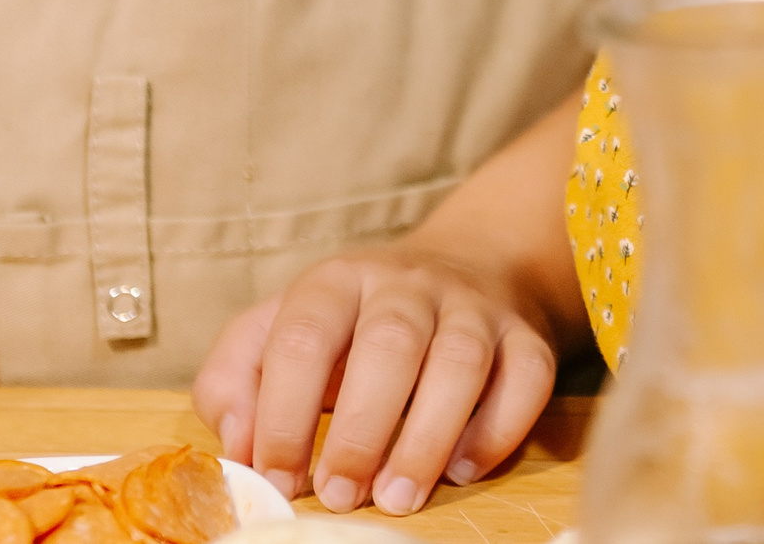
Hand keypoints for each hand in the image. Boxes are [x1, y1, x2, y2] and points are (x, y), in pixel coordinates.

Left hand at [191, 101, 584, 516]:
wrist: (467, 266)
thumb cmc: (353, 324)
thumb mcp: (277, 330)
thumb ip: (237, 382)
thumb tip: (239, 448)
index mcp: (338, 282)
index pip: (305, 338)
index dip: (284, 416)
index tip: (277, 478)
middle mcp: (409, 284)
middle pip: (391, 344)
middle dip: (363, 430)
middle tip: (341, 495)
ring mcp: (475, 306)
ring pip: (462, 360)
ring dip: (428, 438)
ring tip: (398, 496)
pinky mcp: (526, 334)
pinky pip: (527, 377)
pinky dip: (497, 430)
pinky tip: (462, 468)